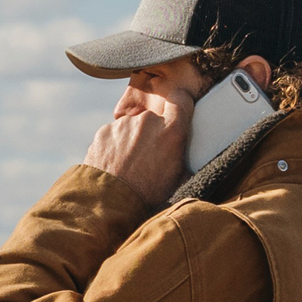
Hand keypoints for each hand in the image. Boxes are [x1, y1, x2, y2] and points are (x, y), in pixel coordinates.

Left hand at [82, 81, 189, 205]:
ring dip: (132, 139)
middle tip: (149, 155)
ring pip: (132, 127)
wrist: (112, 201)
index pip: (181, 100)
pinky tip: (115, 164)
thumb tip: (197, 158)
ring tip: (130, 164)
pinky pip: (113, 135)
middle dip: (153, 132)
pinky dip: (114, 146)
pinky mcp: (104, 131)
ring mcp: (123, 124)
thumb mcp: (180, 179)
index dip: (180, 103)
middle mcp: (148, 120)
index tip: (178, 109)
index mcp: (171, 130)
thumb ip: (188, 160)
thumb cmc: (150, 193)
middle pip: (154, 118)